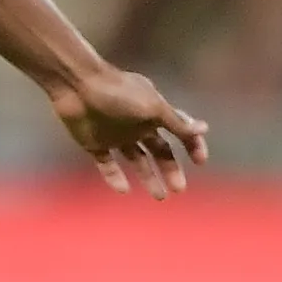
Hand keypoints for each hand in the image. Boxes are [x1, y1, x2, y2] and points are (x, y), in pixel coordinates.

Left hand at [44, 66, 209, 200]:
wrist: (76, 86)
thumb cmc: (118, 93)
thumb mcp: (153, 108)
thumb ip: (176, 122)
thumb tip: (204, 129)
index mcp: (154, 112)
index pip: (180, 130)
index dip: (192, 145)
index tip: (200, 161)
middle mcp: (137, 124)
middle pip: (159, 150)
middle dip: (170, 169)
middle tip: (179, 189)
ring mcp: (115, 135)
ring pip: (136, 160)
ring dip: (148, 177)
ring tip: (159, 196)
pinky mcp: (94, 143)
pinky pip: (107, 164)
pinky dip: (115, 177)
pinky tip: (124, 189)